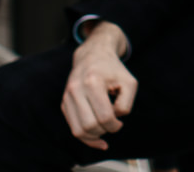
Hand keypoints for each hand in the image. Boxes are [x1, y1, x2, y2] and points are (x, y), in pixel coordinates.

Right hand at [62, 22, 137, 150]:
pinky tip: (96, 137)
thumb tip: (113, 120)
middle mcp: (76, 89)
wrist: (93, 55)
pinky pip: (72, 128)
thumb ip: (126, 104)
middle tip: (112, 123)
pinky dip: (85, 136)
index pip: (104, 116)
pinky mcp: (64, 103)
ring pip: (78, 131)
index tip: (120, 121)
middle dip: (104, 131)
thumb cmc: (114, 70)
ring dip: (94, 136)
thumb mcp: (129, 83)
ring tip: (104, 128)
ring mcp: (67, 96)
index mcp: (93, 82)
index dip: (115, 125)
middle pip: (89, 126)